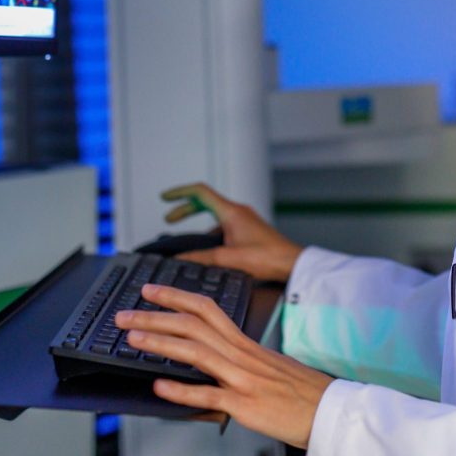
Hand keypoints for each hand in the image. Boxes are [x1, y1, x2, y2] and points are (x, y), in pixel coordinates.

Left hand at [117, 284, 332, 448]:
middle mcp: (241, 354)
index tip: (150, 290)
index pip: (205, 308)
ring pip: (196, 352)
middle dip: (155, 316)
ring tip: (133, 339)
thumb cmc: (301, 390)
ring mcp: (242, 378)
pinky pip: (209, 395)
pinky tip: (160, 385)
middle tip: (125, 315)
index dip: (175, 296)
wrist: (331, 409)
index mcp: (245, 343)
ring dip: (160, 343)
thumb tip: (209, 363)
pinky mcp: (245, 404)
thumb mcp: (267, 366)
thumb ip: (237, 360)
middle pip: (193, 324)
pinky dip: (181, 390)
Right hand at [161, 182, 303, 282]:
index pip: (200, 192)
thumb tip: (179, 259)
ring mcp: (243, 220)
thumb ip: (201, 258)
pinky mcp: (248, 230)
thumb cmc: (266, 258)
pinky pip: (224, 227)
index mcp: (231, 212)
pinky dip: (211, 235)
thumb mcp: (228, 259)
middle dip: (185, 209)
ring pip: (214, 216)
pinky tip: (208, 253)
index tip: (164, 198)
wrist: (291, 264)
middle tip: (169, 220)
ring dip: (199, 226)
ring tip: (186, 244)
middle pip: (204, 202)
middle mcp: (237, 211)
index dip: (180, 193)